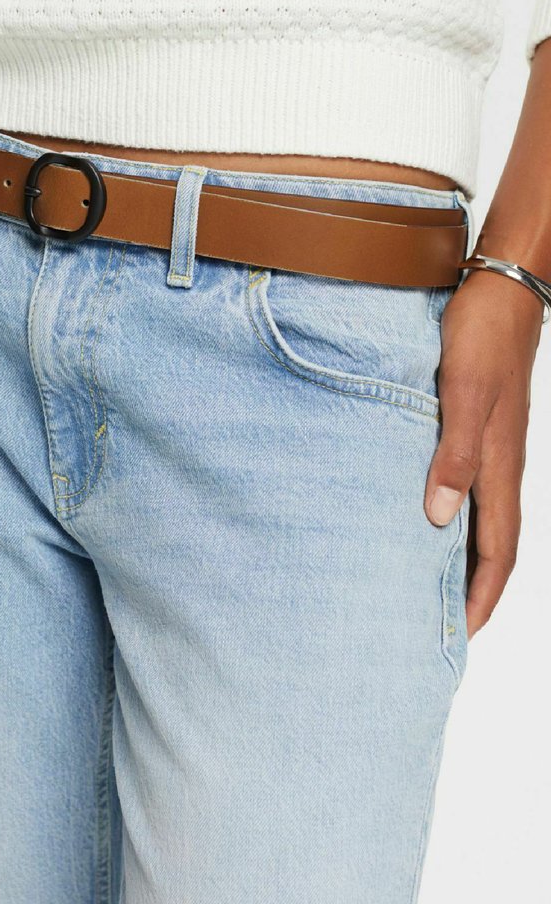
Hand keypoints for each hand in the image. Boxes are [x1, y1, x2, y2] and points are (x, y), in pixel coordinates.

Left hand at [423, 268, 542, 638]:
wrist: (499, 292)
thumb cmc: (481, 338)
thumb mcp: (462, 394)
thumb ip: (453, 454)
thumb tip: (437, 518)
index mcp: (500, 468)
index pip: (498, 551)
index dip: (482, 596)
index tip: (461, 636)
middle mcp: (499, 466)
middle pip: (492, 545)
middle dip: (473, 590)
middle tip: (441, 625)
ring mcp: (491, 448)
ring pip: (481, 519)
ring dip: (461, 556)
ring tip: (428, 584)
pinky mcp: (478, 429)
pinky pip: (471, 488)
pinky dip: (453, 515)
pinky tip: (426, 516)